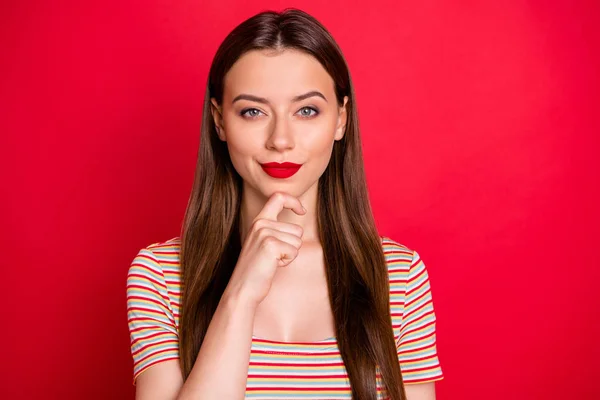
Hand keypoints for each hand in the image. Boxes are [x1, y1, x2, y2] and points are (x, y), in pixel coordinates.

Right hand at [225, 191, 305, 307]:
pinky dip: (287, 262)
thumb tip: (299, 220)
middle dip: (292, 246)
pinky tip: (273, 266)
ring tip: (271, 261)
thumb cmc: (257, 270)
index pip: (278, 197)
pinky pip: (294, 251)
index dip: (294, 201)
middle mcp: (260, 223)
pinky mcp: (270, 245)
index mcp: (258, 221)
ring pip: (298, 240)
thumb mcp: (263, 243)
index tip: (302, 211)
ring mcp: (264, 233)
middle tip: (273, 257)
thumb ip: (275, 230)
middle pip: (297, 229)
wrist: (243, 289)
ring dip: (289, 254)